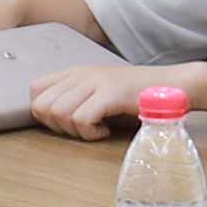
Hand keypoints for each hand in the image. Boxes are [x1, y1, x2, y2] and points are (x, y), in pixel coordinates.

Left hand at [18, 62, 142, 139]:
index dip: (44, 112)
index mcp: (75, 72)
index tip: (67, 123)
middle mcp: (81, 74)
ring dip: (75, 131)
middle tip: (81, 129)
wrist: (171, 85)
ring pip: (58, 112)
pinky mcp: (110, 93)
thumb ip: (76, 98)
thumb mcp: (100, 90)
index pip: (35, 89)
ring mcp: (96, 82)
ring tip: (95, 129)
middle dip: (56, 126)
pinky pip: (82, 119)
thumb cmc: (136, 95)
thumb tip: (51, 118)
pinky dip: (90, 133)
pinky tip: (104, 131)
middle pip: (42, 104)